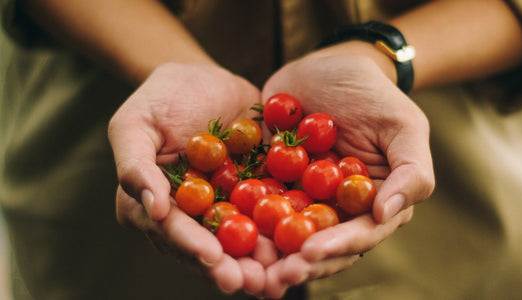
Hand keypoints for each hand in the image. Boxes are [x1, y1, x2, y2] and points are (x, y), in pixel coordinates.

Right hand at [108, 63, 266, 293]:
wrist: (205, 79)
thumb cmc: (161, 98)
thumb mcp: (134, 124)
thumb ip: (135, 166)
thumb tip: (152, 209)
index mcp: (154, 204)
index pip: (171, 230)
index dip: (191, 246)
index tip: (212, 258)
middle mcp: (189, 215)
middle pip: (207, 247)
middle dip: (229, 267)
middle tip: (251, 282)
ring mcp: (223, 207)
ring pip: (239, 240)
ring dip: (259, 261)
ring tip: (278, 276)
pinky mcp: (252, 194)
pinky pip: (267, 214)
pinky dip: (282, 230)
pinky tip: (301, 243)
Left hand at [260, 48, 434, 296]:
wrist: (328, 66)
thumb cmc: (372, 93)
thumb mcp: (403, 125)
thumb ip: (411, 171)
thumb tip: (387, 214)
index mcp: (371, 203)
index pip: (357, 235)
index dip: (335, 248)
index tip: (309, 254)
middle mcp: (336, 208)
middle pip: (318, 245)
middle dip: (296, 263)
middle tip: (272, 277)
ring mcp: (301, 197)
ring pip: (284, 234)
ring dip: (266, 254)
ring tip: (246, 269)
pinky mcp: (271, 181)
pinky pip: (254, 204)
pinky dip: (241, 219)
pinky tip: (224, 230)